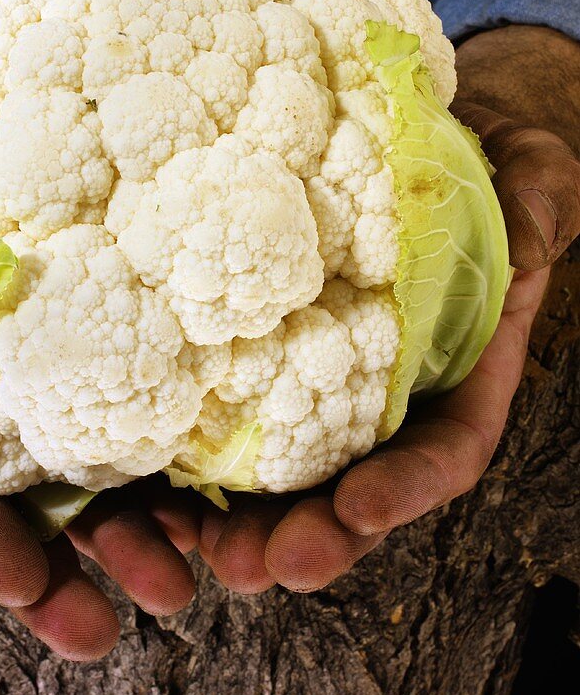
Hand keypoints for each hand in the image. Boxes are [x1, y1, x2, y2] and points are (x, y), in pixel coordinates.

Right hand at [0, 86, 198, 660]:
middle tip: (139, 609)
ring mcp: (47, 366)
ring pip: (90, 469)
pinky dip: (171, 453)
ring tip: (194, 576)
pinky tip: (217, 487)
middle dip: (77, 562)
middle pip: (26, 497)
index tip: (23, 590)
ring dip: (136, 530)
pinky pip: (136, 401)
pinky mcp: (101, 333)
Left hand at [198, 106, 578, 592]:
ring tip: (199, 549)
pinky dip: (194, 463)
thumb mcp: (527, 168)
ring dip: (245, 524)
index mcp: (456, 370)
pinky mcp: (256, 355)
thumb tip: (526, 243)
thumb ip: (537, 202)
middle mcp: (384, 394)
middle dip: (316, 536)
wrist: (395, 128)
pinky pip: (225, 417)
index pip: (444, 448)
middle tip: (265, 565)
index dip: (407, 486)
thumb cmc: (474, 158)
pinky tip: (156, 486)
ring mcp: (316, 381)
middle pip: (354, 487)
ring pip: (283, 474)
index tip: (362, 508)